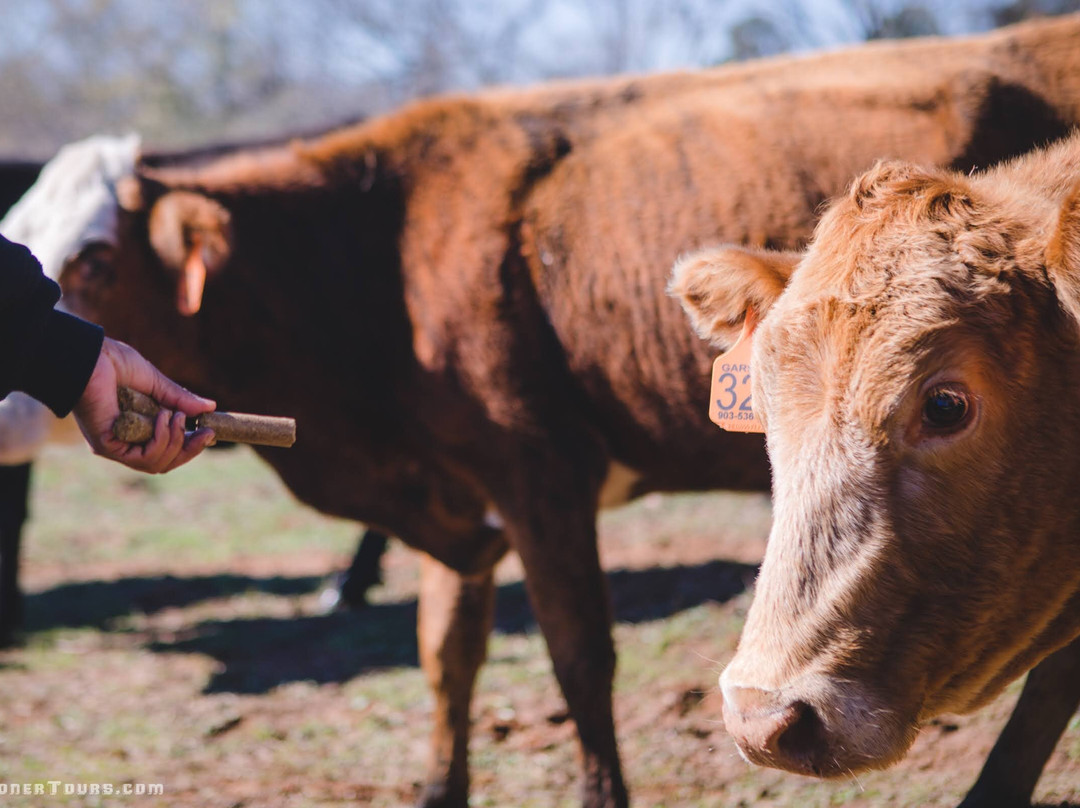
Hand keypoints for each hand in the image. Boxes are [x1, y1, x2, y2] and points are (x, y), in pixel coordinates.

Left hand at [72, 337, 215, 472]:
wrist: (90, 355)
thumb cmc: (114, 363)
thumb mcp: (155, 383)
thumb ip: (178, 399)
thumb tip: (210, 407)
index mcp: (132, 429)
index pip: (164, 451)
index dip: (189, 446)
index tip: (209, 432)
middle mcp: (122, 442)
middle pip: (163, 463)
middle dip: (189, 449)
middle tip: (206, 432)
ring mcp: (113, 447)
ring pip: (156, 464)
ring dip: (174, 440)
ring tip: (175, 415)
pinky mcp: (106, 446)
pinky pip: (143, 457)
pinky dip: (160, 439)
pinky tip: (162, 416)